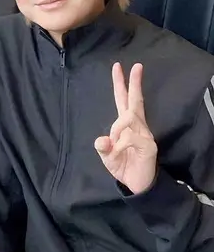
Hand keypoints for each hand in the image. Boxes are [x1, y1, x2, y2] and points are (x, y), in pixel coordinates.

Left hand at [94, 62, 156, 194]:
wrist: (136, 185)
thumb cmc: (123, 167)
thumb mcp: (107, 156)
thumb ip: (103, 147)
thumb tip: (102, 140)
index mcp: (126, 125)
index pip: (123, 100)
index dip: (121, 84)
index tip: (118, 67)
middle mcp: (137, 125)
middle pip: (135, 100)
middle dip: (134, 83)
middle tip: (137, 66)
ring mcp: (145, 134)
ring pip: (128, 118)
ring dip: (117, 128)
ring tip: (114, 144)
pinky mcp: (148, 145)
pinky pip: (130, 137)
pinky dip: (120, 145)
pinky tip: (119, 153)